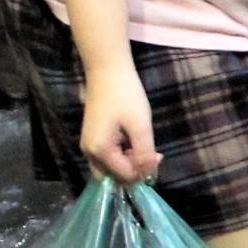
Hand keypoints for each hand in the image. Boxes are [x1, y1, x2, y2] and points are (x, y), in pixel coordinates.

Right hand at [78, 60, 157, 183]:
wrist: (106, 69)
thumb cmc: (125, 95)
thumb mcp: (140, 125)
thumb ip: (144, 153)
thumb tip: (147, 173)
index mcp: (100, 151)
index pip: (125, 176)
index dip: (144, 170)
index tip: (159, 154)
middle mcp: (89, 153)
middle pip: (113, 177)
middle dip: (134, 171)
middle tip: (151, 154)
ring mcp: (88, 145)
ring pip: (110, 168)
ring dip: (128, 164)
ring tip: (144, 147)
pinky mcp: (92, 138)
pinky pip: (107, 157)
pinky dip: (121, 156)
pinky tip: (133, 142)